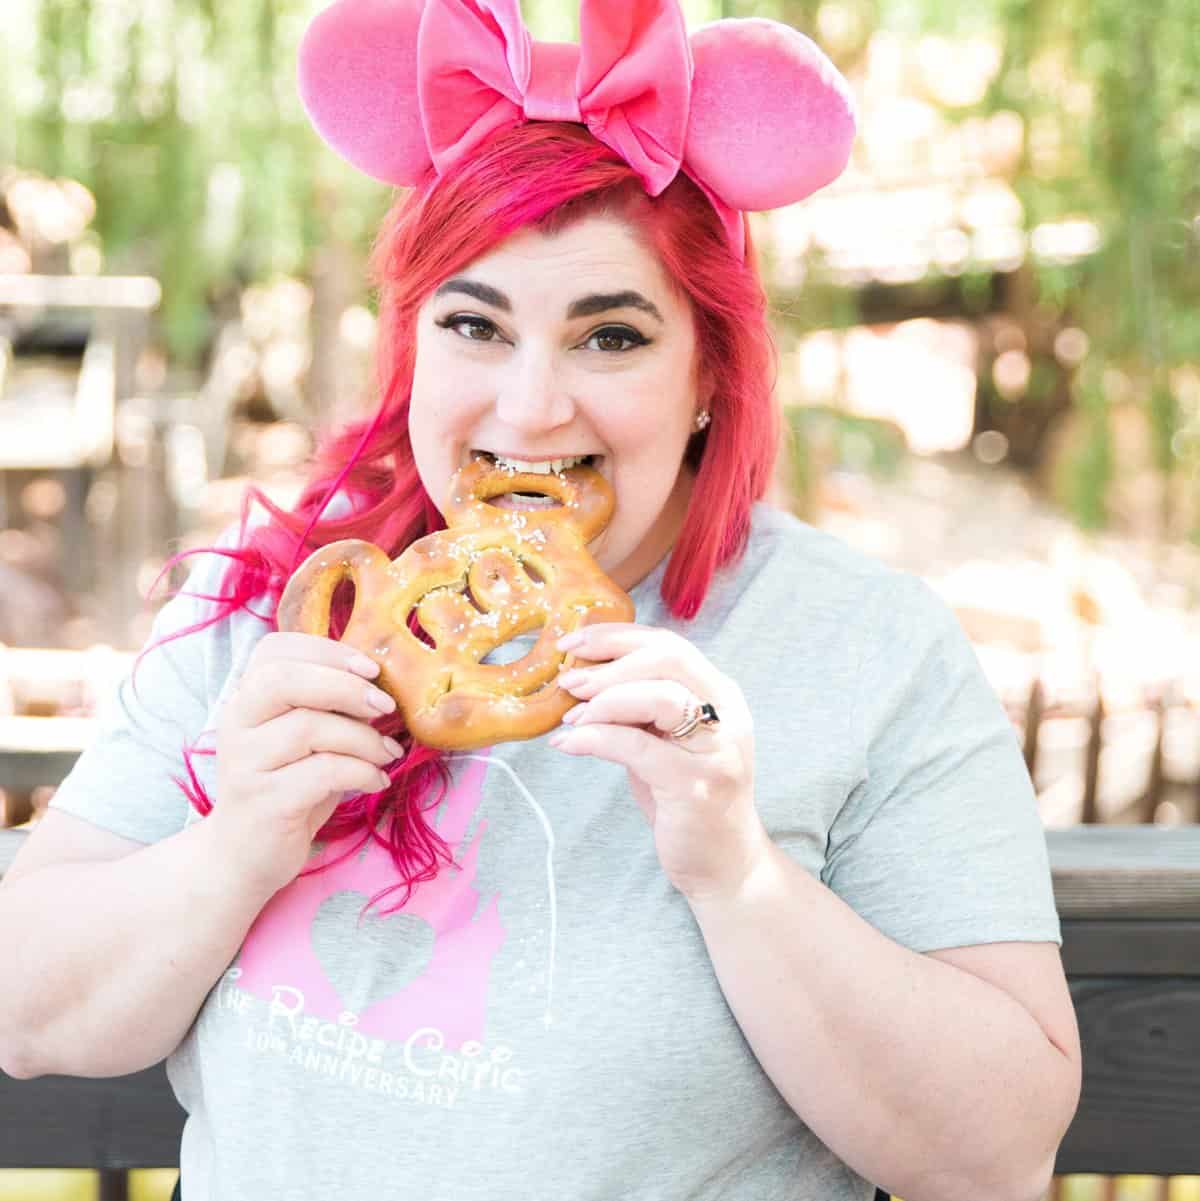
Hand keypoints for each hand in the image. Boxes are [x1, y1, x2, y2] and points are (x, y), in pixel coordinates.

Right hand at [212, 632, 403, 895]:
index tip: (370, 669)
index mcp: (246, 699)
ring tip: (387, 754)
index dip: (327, 650)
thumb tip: (383, 686)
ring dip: (363, 738)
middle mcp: (237, 724)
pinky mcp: (264, 802)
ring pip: (309, 728)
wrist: (242, 857)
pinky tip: (376, 781)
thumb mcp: (305, 739)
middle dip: (346, 687)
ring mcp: (245, 763)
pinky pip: (323, 772)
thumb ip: (328, 707)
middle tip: (386, 706)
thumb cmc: (286, 786)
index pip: (274, 650)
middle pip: (285, 681)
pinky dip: (361, 772)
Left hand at [549, 623, 768, 903]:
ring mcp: (716, 750)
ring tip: (571, 715)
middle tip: (569, 679)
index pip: (669, 644)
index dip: (618, 636)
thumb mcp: (664, 741)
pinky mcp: (696, 786)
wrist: (725, 863)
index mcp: (720, 695)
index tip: (574, 641)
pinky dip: (595, 738)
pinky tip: (568, 743)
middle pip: (668, 658)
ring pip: (659, 696)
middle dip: (610, 661)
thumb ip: (638, 707)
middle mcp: (726, 715)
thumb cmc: (686, 799)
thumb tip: (581, 677)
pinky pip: (637, 746)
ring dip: (604, 699)